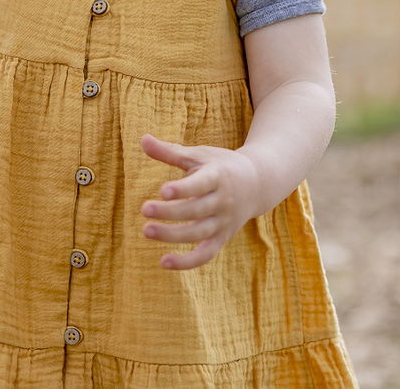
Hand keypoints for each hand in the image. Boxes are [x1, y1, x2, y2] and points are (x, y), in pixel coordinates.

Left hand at [139, 133, 259, 270]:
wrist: (257, 183)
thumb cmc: (220, 165)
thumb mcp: (199, 155)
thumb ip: (170, 151)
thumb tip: (142, 139)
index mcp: (217, 176)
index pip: (201, 184)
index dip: (183, 189)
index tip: (163, 191)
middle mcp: (223, 201)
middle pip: (197, 211)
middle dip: (171, 212)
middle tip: (144, 210)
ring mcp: (223, 222)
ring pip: (199, 233)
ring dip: (173, 235)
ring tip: (146, 231)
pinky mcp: (221, 238)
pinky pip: (205, 254)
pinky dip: (187, 262)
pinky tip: (163, 261)